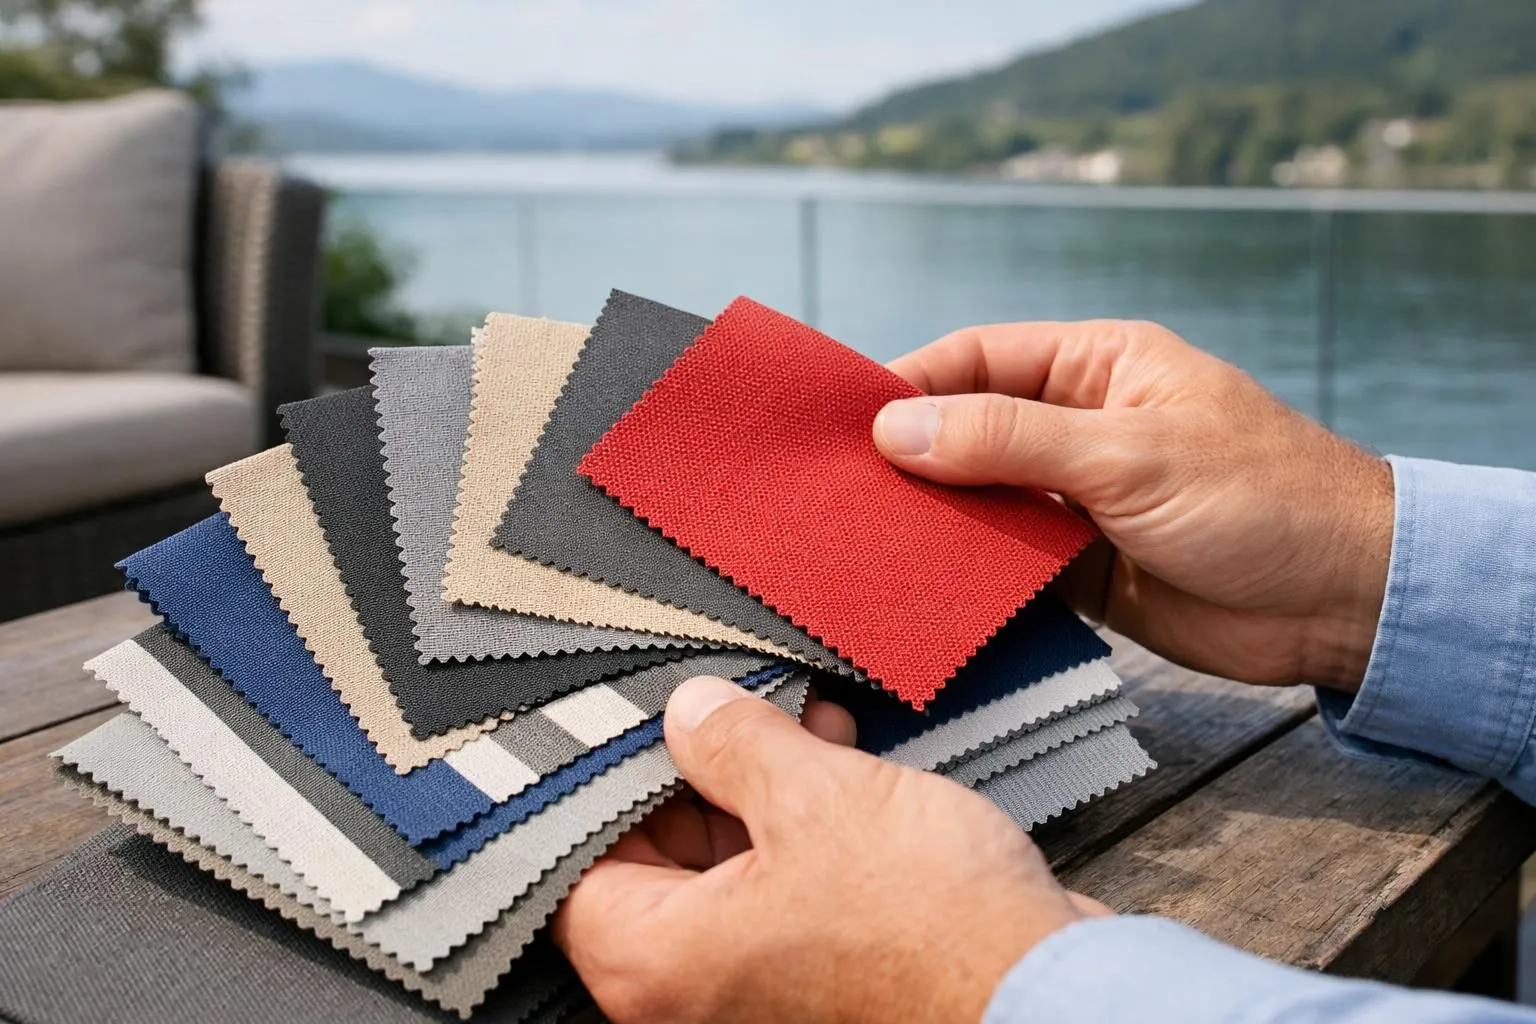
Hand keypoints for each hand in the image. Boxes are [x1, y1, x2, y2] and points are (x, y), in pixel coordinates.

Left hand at [552, 676, 1105, 1023]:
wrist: (1046, 997)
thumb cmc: (929, 931)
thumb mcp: (815, 799)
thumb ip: (734, 744)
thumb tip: (688, 713)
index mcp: (655, 962)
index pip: (572, 864)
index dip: (597, 781)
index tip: (623, 718)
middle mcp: (694, 990)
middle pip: (649, 859)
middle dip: (689, 769)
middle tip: (718, 702)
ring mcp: (758, 985)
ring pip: (723, 866)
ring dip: (753, 785)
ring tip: (792, 715)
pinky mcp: (819, 971)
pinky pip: (780, 884)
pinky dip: (797, 822)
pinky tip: (833, 752)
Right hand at [873, 320, 1392, 691]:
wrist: (1343, 600)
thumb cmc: (1260, 497)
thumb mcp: (1127, 454)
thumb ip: (1009, 440)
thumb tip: (896, 429)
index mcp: (1095, 367)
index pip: (978, 359)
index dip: (909, 384)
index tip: (843, 424)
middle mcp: (1077, 427)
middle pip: (966, 431)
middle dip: (908, 459)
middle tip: (836, 491)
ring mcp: (1075, 500)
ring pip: (978, 502)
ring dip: (931, 522)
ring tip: (861, 542)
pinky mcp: (1077, 569)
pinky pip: (1002, 565)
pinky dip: (964, 575)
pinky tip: (918, 587)